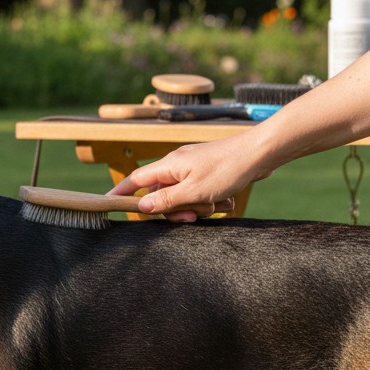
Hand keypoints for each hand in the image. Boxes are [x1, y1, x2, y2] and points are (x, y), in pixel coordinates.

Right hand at [106, 132, 273, 222]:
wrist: (261, 153)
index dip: (121, 192)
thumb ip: (166, 200)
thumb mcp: (195, 191)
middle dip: (176, 209)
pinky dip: (211, 200)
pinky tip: (227, 200)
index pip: (136, 180)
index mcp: (169, 166)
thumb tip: (141, 206)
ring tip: (218, 204)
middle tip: (193, 216)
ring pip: (184, 196)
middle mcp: (177, 165)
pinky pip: (200, 193)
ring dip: (199, 206)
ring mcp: (193, 168)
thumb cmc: (228, 168)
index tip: (108, 203)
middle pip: (162, 194)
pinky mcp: (208, 173)